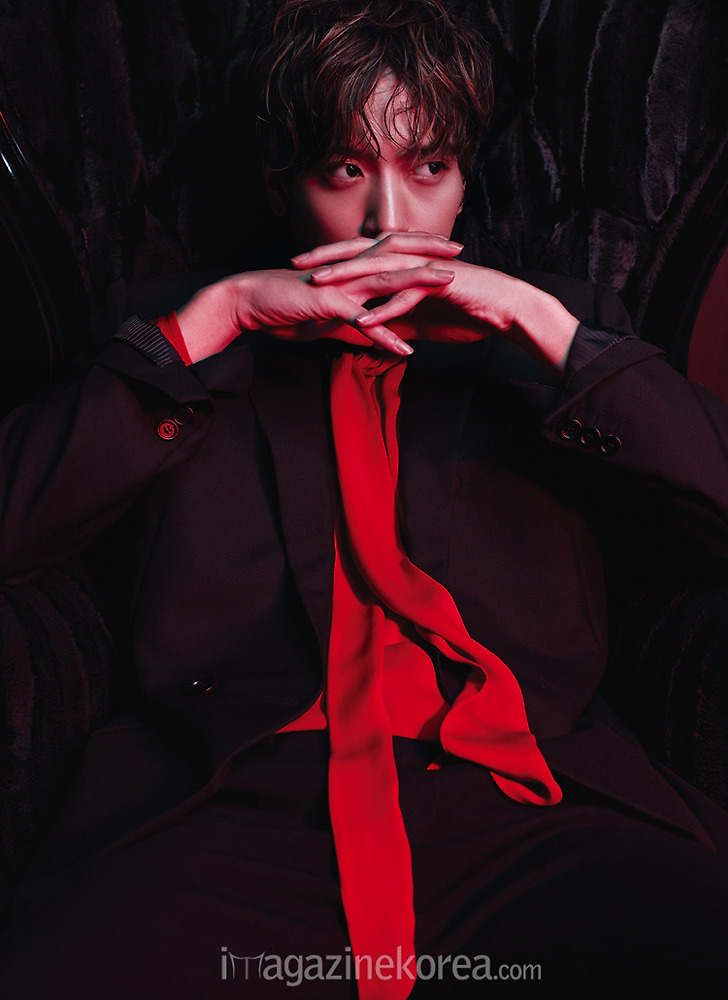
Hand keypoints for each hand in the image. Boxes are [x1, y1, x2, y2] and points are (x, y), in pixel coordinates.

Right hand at [175, 233, 462, 362]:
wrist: (248, 305)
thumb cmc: (283, 309)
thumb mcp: (324, 317)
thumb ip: (350, 321)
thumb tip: (369, 333)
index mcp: (348, 270)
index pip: (389, 254)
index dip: (418, 249)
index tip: (446, 249)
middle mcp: (347, 271)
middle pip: (395, 257)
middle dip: (429, 253)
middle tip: (461, 250)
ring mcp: (338, 285)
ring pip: (386, 281)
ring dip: (419, 283)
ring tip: (449, 284)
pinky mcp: (327, 305)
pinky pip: (362, 322)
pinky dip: (385, 336)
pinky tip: (405, 350)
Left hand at [296, 233, 579, 372]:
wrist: (504, 309)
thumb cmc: (465, 310)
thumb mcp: (420, 317)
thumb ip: (394, 316)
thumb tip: (368, 327)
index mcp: (404, 262)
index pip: (360, 256)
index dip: (330, 260)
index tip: (300, 268)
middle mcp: (411, 259)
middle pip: (362, 253)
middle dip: (327, 257)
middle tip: (296, 264)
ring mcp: (424, 269)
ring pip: (379, 268)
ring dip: (348, 276)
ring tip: (319, 285)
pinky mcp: (439, 286)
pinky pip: (406, 296)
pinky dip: (385, 309)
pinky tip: (364, 321)